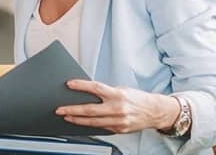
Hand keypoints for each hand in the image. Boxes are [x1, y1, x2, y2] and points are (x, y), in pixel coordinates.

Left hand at [55, 80, 181, 133]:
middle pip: (90, 110)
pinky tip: (81, 123)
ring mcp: (118, 121)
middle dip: (72, 110)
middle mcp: (118, 108)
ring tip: (67, 117)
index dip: (81, 86)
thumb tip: (87, 93)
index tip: (69, 84)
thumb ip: (106, 92)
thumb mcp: (122, 90)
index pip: (96, 88)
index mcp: (118, 94)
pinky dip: (90, 125)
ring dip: (77, 120)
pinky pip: (101, 128)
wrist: (155, 112)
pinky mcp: (119, 130)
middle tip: (60, 109)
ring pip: (93, 122)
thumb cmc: (137, 99)